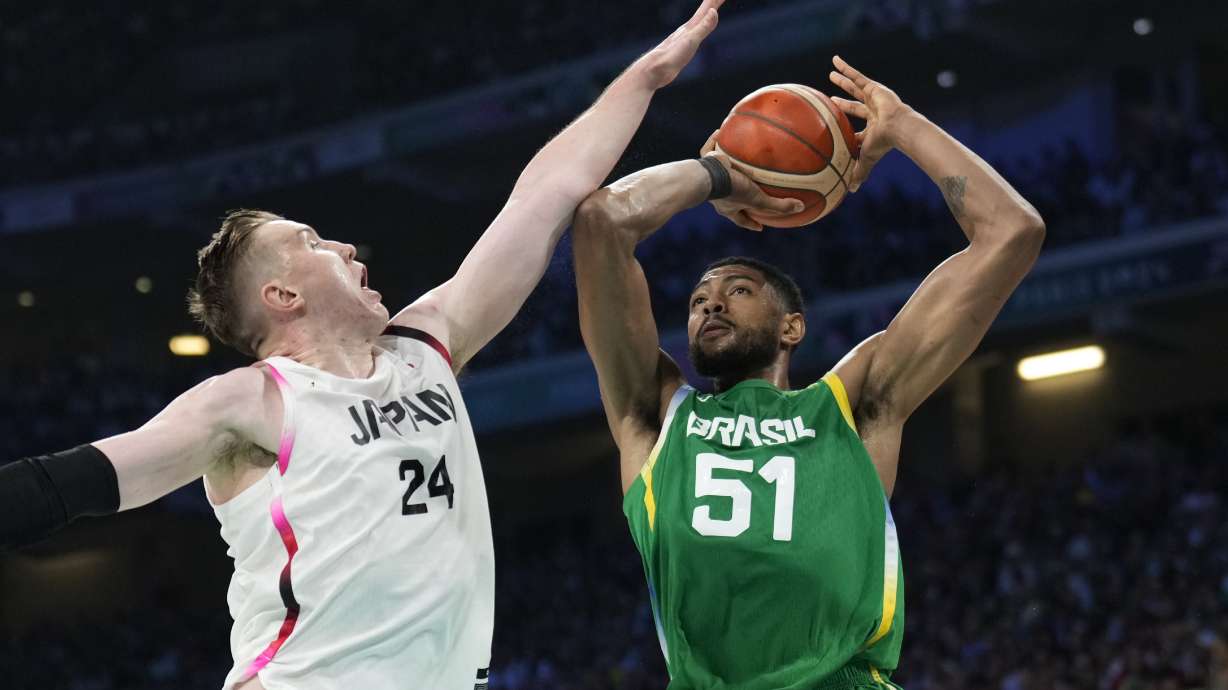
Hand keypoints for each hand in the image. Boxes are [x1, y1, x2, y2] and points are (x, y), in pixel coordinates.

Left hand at [636, 0, 723, 89]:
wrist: (653, 70)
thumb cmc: (671, 56)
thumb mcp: (690, 41)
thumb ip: (703, 27)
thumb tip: (713, 11)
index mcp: (691, 27)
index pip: (707, 8)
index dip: (715, 0)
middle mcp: (687, 29)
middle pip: (703, 12)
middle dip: (712, 3)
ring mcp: (684, 38)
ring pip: (698, 22)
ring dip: (706, 14)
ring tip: (711, 9)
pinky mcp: (682, 48)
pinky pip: (694, 34)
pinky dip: (699, 29)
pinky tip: (697, 30)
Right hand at [698, 144, 804, 231]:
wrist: (707, 177)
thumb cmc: (732, 190)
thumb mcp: (758, 200)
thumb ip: (778, 205)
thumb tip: (801, 208)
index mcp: (729, 207)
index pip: (742, 220)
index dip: (751, 224)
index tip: (760, 227)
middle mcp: (718, 195)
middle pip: (729, 199)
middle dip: (738, 198)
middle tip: (748, 194)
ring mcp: (711, 179)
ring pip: (720, 175)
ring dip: (727, 167)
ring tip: (735, 159)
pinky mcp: (704, 163)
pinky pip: (709, 150)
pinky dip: (714, 140)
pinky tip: (721, 130)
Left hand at [828, 55, 913, 191]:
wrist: (899, 129)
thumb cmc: (885, 145)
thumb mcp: (867, 159)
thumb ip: (859, 172)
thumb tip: (850, 191)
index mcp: (873, 129)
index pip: (857, 129)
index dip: (846, 129)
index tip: (835, 128)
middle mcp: (873, 112)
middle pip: (855, 106)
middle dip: (844, 102)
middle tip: (833, 98)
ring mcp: (874, 99)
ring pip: (855, 88)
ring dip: (843, 81)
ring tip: (832, 74)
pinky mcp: (874, 88)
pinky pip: (857, 75)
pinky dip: (846, 68)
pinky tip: (835, 60)